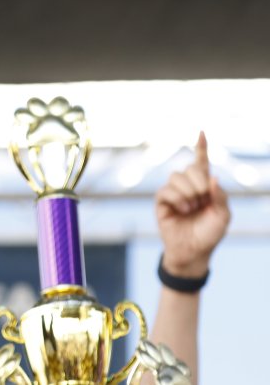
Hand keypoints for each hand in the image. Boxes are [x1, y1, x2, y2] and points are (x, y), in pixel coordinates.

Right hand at [155, 131, 230, 277]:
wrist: (194, 252)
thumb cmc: (209, 234)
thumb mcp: (223, 216)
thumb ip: (219, 196)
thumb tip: (211, 176)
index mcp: (204, 186)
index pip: (201, 162)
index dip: (201, 147)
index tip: (201, 132)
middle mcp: (188, 186)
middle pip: (189, 168)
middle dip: (198, 182)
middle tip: (202, 199)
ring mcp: (173, 193)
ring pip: (176, 177)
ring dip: (188, 192)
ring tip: (192, 208)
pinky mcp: (161, 201)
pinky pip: (166, 190)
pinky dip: (177, 199)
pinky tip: (182, 210)